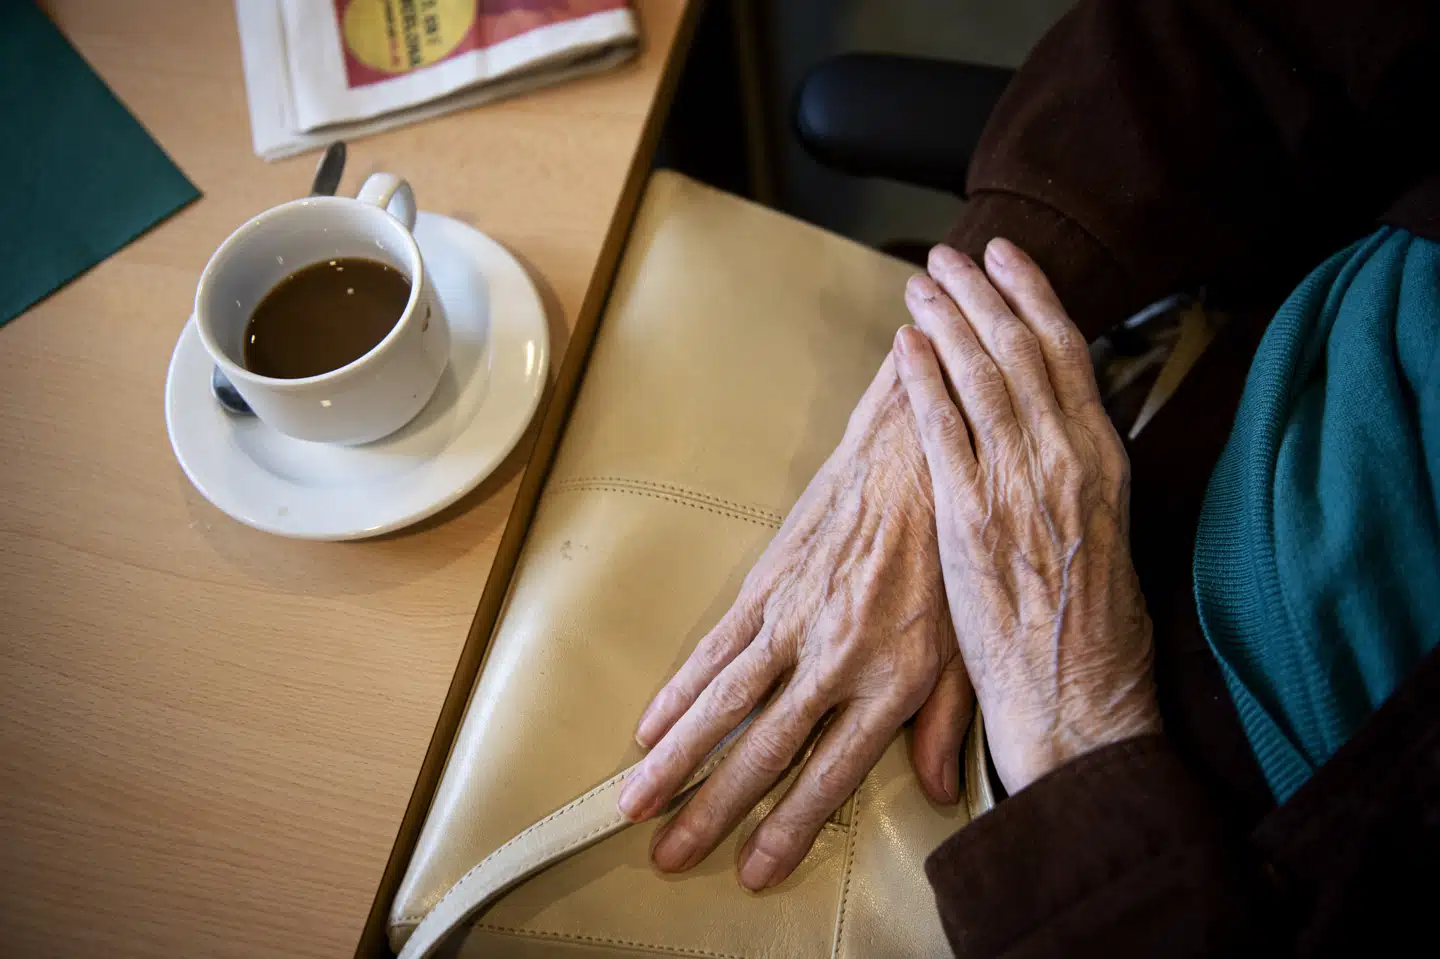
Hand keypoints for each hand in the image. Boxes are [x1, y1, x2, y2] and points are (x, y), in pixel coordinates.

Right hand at [617, 355, 972, 890]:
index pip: (829, 771)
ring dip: (676, 755)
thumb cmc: (949, 548)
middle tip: (665, 850)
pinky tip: (650, 722)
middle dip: (711, 806)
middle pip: (762, 746)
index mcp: (889, 680)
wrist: (916, 451)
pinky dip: (679, 688)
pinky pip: (714, 646)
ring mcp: (793, 619)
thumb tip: (941, 789)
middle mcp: (833, 656)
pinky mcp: (768, 584)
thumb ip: (946, 720)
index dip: (787, 826)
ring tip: (635, 797)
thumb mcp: (968, 642)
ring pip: (723, 700)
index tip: (750, 869)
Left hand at [893, 241, 1159, 793]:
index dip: (1035, 297)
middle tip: (950, 257)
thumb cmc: (1092, 632)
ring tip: (922, 285)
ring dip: (948, 321)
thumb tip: (1049, 436)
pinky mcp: (970, 517)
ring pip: (982, 375)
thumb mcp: (1105, 537)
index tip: (1008, 261)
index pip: (1068, 354)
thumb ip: (1077, 477)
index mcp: (1105, 461)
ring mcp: (1018, 484)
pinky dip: (923, 379)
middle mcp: (1067, 459)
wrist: (1080, 698)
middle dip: (982, 292)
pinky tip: (907, 347)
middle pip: (1020, 349)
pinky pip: (942, 428)